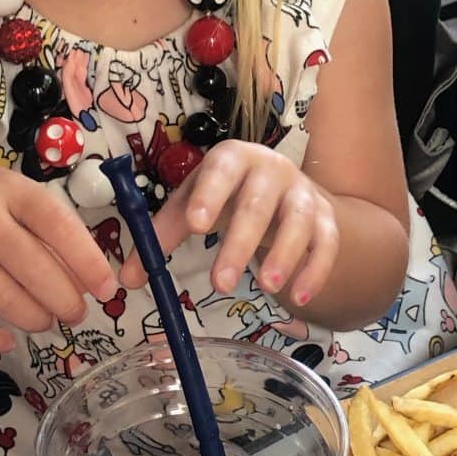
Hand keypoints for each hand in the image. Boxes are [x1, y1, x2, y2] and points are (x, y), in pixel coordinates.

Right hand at [0, 154, 118, 355]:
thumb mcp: (4, 189)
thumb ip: (41, 223)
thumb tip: (86, 275)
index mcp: (7, 189)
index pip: (57, 225)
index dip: (87, 261)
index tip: (107, 289)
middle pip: (35, 270)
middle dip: (65, 301)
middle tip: (76, 313)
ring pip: (4, 299)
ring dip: (35, 319)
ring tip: (45, 321)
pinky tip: (5, 340)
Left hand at [117, 141, 338, 306]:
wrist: (283, 189)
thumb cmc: (229, 195)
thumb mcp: (195, 204)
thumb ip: (162, 236)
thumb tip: (129, 278)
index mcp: (233, 159)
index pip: (222, 169)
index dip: (210, 194)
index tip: (196, 225)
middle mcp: (272, 170)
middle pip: (258, 204)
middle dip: (240, 243)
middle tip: (220, 284)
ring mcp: (302, 193)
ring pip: (299, 221)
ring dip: (284, 255)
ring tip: (266, 287)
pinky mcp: (325, 218)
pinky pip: (326, 243)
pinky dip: (316, 269)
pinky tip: (300, 296)